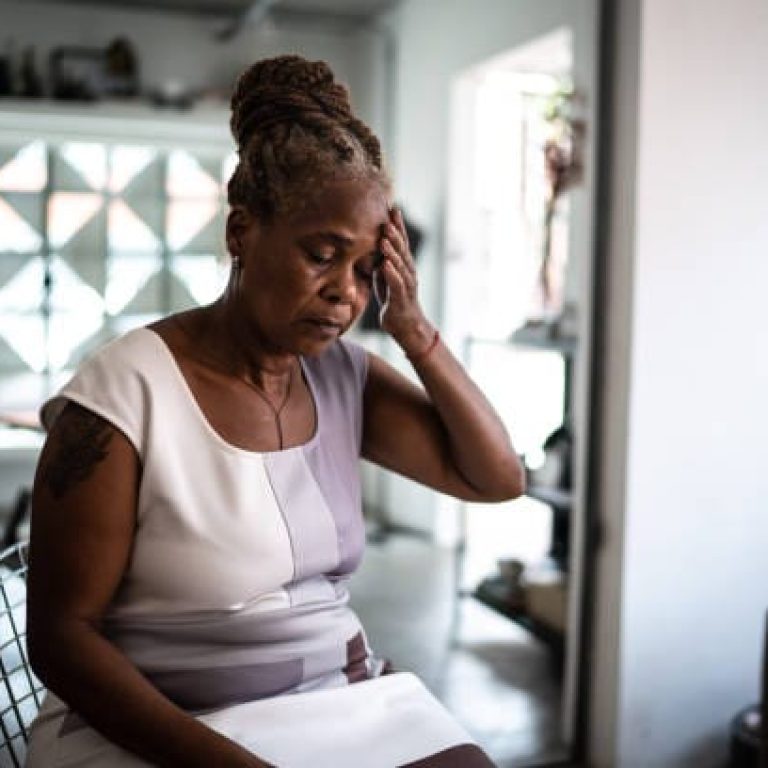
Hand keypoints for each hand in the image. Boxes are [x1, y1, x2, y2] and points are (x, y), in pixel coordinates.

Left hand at [374, 208, 433, 354]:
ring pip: (400, 264)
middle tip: (387, 216)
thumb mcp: (385, 276)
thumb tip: (370, 244)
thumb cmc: (394, 299)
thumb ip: (380, 260)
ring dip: (393, 250)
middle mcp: (408, 271)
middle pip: (402, 249)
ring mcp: (406, 284)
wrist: (406, 325)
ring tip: (385, 237)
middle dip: (395, 232)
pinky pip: (397, 284)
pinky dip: (391, 273)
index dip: (397, 225)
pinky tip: (385, 264)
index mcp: (404, 264)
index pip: (400, 241)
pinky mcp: (401, 298)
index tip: (391, 207)